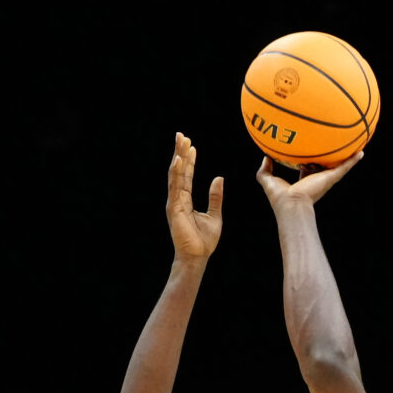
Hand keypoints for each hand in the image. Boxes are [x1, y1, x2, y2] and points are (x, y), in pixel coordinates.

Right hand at [165, 133, 224, 263]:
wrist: (198, 256)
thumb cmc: (204, 240)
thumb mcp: (215, 215)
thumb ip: (215, 197)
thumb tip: (219, 178)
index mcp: (186, 199)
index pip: (187, 175)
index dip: (189, 160)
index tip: (191, 146)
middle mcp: (178, 198)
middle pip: (179, 171)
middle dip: (180, 152)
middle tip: (182, 135)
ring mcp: (174, 202)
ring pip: (176, 175)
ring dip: (178, 157)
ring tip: (180, 141)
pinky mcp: (174, 207)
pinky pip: (175, 186)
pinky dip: (176, 172)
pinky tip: (178, 160)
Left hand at [256, 150, 363, 210]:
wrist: (291, 204)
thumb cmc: (280, 197)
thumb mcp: (268, 181)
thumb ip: (264, 170)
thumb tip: (265, 157)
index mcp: (304, 182)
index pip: (308, 171)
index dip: (309, 164)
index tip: (310, 156)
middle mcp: (317, 181)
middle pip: (325, 168)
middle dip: (329, 161)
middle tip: (335, 150)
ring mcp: (325, 180)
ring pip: (339, 167)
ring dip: (347, 159)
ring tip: (355, 149)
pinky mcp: (330, 178)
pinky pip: (344, 167)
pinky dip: (353, 160)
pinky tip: (360, 152)